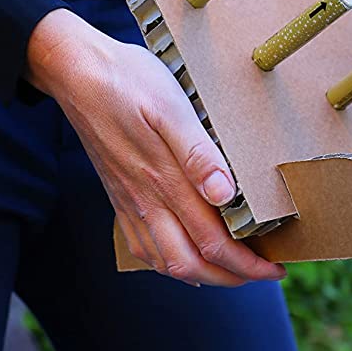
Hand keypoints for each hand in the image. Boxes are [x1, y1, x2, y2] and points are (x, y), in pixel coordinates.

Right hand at [25, 9, 285, 286]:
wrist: (76, 72)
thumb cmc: (129, 81)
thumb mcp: (171, 106)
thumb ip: (198, 154)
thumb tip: (226, 195)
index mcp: (164, 180)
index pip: (212, 242)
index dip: (247, 263)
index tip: (275, 267)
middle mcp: (145, 200)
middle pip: (190, 264)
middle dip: (230, 277)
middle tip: (263, 272)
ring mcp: (129, 202)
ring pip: (165, 262)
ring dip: (202, 275)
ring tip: (232, 269)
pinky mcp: (118, 197)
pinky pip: (142, 248)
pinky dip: (169, 263)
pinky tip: (185, 255)